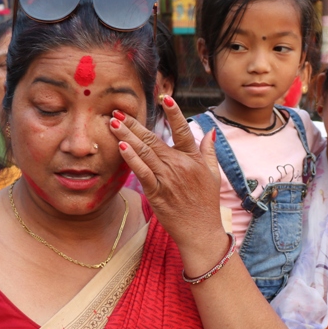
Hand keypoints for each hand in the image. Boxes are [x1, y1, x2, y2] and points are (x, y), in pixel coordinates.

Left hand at [109, 98, 224, 247]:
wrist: (200, 231)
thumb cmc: (206, 203)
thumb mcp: (213, 174)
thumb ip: (209, 151)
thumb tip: (210, 131)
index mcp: (193, 159)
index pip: (183, 130)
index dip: (174, 113)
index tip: (165, 97)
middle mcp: (180, 165)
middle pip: (154, 139)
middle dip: (135, 123)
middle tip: (119, 110)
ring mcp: (167, 179)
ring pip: (145, 152)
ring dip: (128, 136)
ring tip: (114, 123)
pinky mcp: (157, 192)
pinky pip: (142, 172)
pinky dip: (132, 159)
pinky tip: (122, 146)